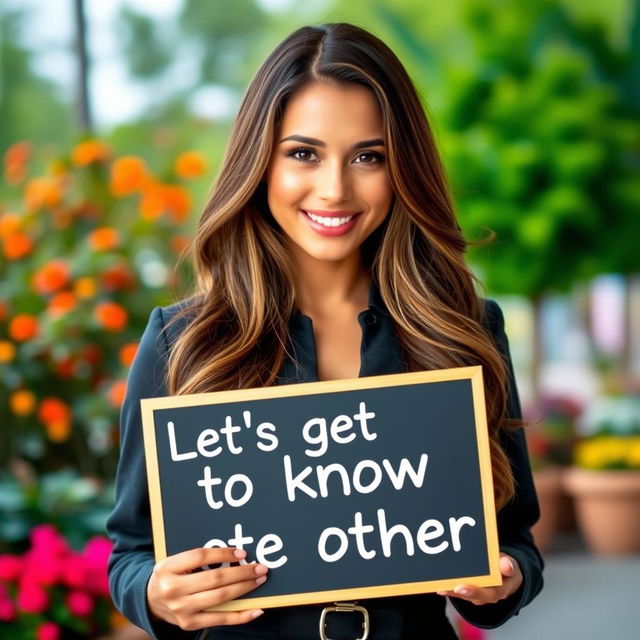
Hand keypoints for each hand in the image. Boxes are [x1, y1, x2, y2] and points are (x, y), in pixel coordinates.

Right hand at [147, 547, 267, 630]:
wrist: (149, 601)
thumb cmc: (170, 576)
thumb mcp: (175, 561)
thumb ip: (198, 557)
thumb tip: (235, 554)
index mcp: (168, 568)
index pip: (200, 556)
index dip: (223, 553)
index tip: (241, 552)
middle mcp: (173, 589)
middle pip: (215, 579)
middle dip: (242, 572)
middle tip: (260, 567)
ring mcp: (181, 609)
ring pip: (220, 597)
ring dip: (244, 588)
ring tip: (259, 580)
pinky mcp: (189, 624)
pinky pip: (220, 619)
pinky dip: (240, 615)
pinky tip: (255, 609)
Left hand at [436, 553, 521, 605]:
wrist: (507, 574)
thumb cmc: (508, 569)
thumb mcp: (513, 565)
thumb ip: (509, 565)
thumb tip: (506, 565)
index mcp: (502, 589)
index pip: (490, 593)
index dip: (474, 591)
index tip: (460, 587)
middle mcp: (489, 595)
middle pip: (474, 596)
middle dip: (460, 592)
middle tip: (447, 588)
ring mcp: (479, 594)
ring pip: (465, 594)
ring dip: (451, 590)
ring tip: (439, 585)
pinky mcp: (471, 591)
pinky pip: (460, 591)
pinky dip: (449, 588)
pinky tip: (438, 584)